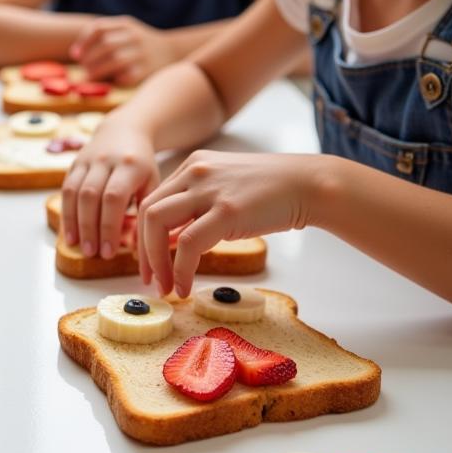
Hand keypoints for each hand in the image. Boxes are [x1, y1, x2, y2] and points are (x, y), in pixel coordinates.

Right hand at [61, 118, 158, 259]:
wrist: (125, 130)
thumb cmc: (142, 165)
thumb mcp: (153, 183)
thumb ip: (146, 212)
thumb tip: (138, 248)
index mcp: (131, 166)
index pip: (114, 197)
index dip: (109, 226)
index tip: (109, 251)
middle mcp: (106, 161)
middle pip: (91, 196)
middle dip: (89, 228)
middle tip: (92, 253)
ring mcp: (88, 160)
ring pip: (74, 193)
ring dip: (74, 222)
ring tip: (78, 246)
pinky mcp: (75, 164)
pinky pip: (66, 189)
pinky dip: (66, 213)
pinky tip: (69, 234)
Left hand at [70, 16, 170, 85]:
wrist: (173, 51)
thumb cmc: (140, 44)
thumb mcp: (126, 31)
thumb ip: (104, 36)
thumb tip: (76, 54)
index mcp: (126, 24)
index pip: (99, 28)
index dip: (83, 42)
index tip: (75, 55)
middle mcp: (135, 36)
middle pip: (105, 45)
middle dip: (89, 59)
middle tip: (83, 69)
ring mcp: (142, 53)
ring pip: (114, 60)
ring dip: (97, 71)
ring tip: (90, 77)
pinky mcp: (147, 70)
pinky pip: (126, 76)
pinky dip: (114, 80)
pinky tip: (110, 81)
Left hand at [137, 150, 321, 296]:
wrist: (309, 184)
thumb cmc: (271, 192)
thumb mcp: (224, 189)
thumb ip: (196, 207)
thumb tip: (172, 238)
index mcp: (192, 166)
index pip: (151, 201)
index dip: (142, 235)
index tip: (148, 262)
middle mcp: (194, 172)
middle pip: (146, 212)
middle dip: (142, 250)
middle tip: (150, 279)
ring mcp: (209, 189)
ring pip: (156, 223)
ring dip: (155, 260)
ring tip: (165, 285)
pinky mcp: (227, 210)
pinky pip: (187, 243)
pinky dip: (180, 269)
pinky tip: (184, 286)